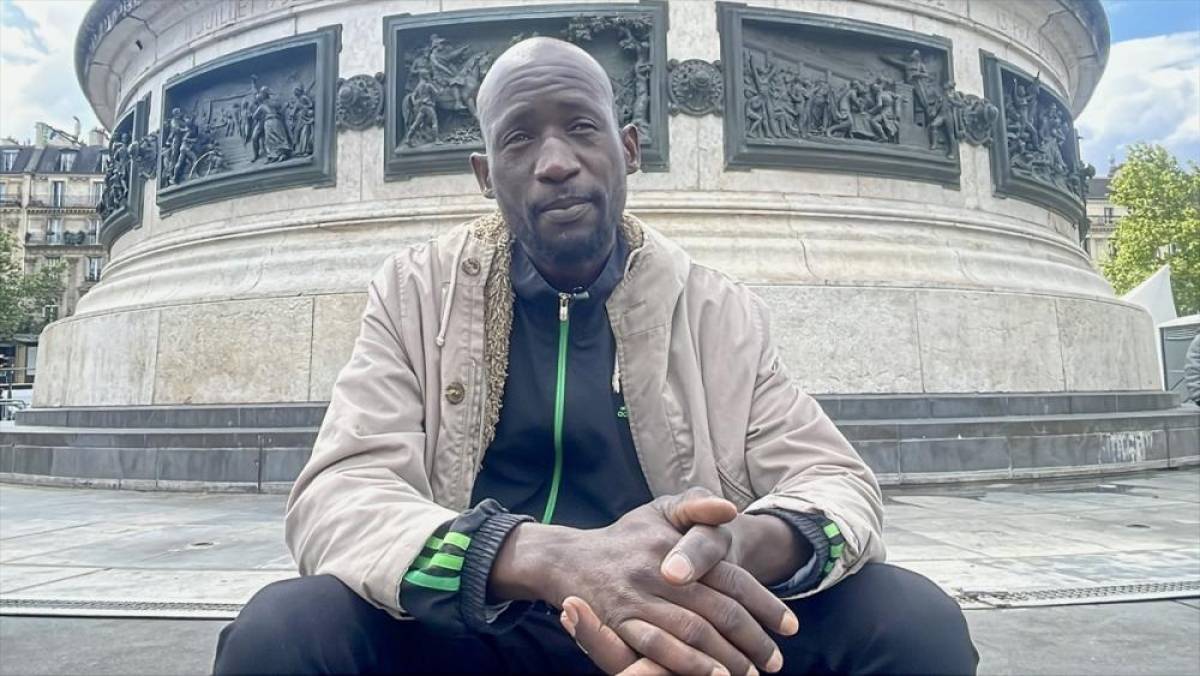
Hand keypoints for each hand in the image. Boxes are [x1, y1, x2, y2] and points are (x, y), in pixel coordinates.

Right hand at [491, 491, 797, 674]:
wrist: (568, 558)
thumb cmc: (626, 537)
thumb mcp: (660, 510)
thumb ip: (696, 505)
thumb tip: (731, 510)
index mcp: (674, 543)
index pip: (731, 578)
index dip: (765, 604)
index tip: (791, 626)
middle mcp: (658, 570)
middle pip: (718, 610)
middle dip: (752, 639)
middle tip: (775, 661)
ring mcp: (636, 598)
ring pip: (694, 632)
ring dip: (727, 657)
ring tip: (752, 673)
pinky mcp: (617, 623)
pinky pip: (659, 647)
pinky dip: (689, 664)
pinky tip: (714, 675)